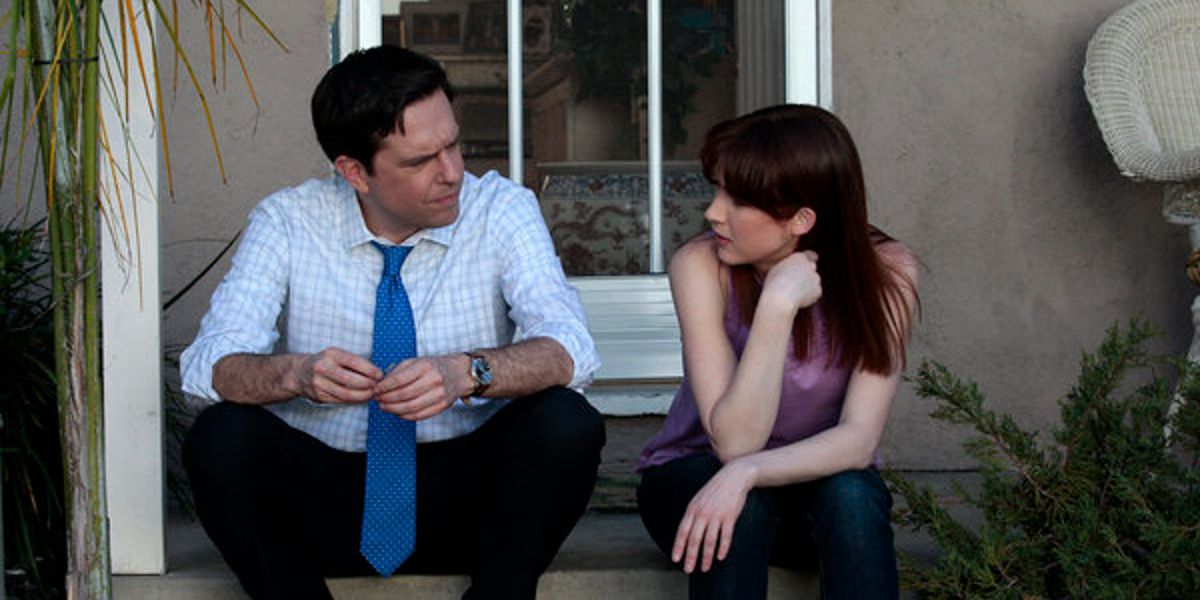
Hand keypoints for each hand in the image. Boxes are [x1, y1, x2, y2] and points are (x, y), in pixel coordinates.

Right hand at [296, 347, 380, 403]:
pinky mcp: (319, 396)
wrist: (300, 372)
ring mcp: (319, 383)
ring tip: (371, 394)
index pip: (354, 362)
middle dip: (367, 385)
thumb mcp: (337, 355)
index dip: (369, 370)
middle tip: (377, 387)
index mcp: (331, 354)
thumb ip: (354, 362)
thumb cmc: (326, 362)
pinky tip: (361, 398)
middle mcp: (323, 367)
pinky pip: (340, 400)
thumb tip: (376, 374)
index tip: (379, 375)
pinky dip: (354, 401)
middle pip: (350, 380)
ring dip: (362, 395)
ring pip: (346, 393)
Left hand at [373, 354, 468, 419]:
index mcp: (425, 366)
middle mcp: (434, 380)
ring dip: (393, 409)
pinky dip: (405, 416)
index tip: (375, 389)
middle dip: (387, 399)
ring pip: (411, 407)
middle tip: (377, 399)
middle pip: (404, 395)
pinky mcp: (442, 406)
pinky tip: (397, 412)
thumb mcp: (416, 361)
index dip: (384, 387)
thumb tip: (381, 385)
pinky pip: (419, 415)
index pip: (399, 380)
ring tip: (384, 407)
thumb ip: (398, 372)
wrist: (458, 373)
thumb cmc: (433, 366)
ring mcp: (439, 394)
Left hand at [672, 459, 757, 573]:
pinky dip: (723, 548)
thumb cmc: (714, 490)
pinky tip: (720, 557)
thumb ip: (692, 515)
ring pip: (709, 540)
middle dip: (690, 556)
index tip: (675, 559)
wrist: (733, 477)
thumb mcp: (698, 500)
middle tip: (688, 570)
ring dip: (706, 557)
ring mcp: (716, 515)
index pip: (682, 531)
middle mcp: (702, 513)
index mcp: (692, 509)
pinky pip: (726, 536)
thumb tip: (685, 533)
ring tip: (705, 568)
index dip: (678, 546)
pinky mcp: (730, 517)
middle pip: (694, 539)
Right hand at [761, 251, 820, 312]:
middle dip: (807, 273)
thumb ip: (787, 266)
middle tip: (797, 281)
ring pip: (814, 281)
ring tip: (795, 293)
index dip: (810, 258)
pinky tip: (799, 299)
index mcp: (799, 258)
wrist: (780, 298)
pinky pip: (815, 293)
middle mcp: (810, 265)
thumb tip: (787, 270)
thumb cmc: (774, 284)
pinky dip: (810, 296)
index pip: (810, 255)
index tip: (813, 259)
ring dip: (808, 285)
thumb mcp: (776, 269)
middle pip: (812, 267)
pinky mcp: (818, 290)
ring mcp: (815, 278)